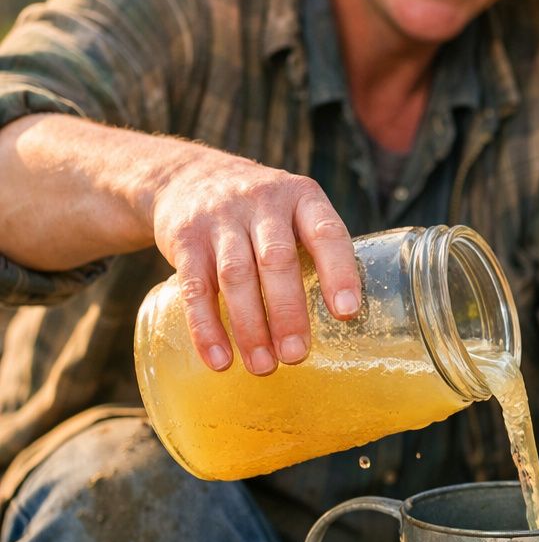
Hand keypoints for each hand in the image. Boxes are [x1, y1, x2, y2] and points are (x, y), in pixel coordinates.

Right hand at [150, 147, 361, 373]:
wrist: (188, 175)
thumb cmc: (262, 211)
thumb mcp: (295, 211)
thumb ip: (318, 252)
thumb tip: (349, 324)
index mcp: (302, 198)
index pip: (326, 233)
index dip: (338, 272)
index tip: (346, 313)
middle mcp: (262, 202)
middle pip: (277, 259)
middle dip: (288, 311)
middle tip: (296, 356)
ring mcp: (220, 219)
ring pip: (235, 276)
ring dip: (250, 327)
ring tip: (263, 366)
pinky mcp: (184, 239)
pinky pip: (195, 287)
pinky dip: (206, 327)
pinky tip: (219, 360)